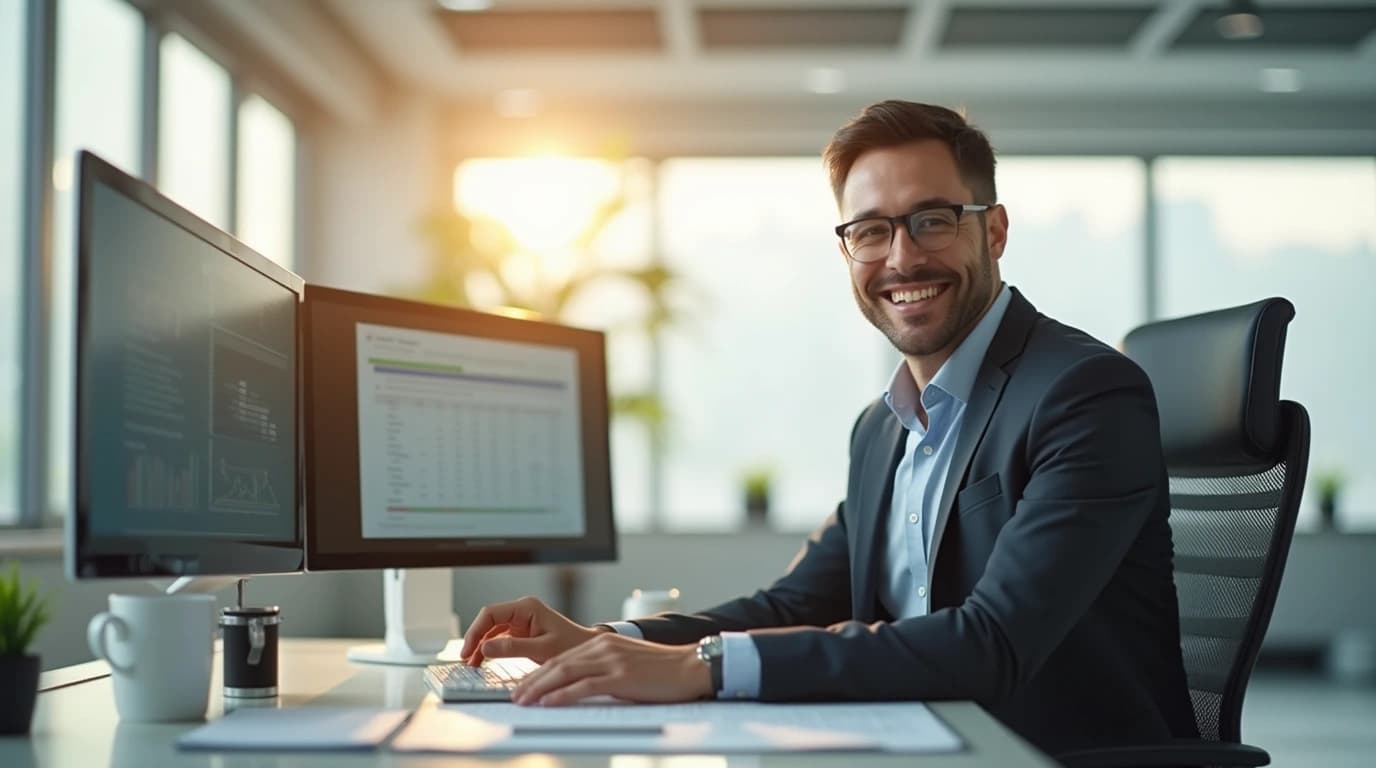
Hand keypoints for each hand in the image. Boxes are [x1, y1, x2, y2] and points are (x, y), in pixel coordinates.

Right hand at [459, 596, 604, 666]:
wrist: (587, 651)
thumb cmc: (572, 646)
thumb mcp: (542, 649)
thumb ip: (513, 648)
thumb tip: (486, 647)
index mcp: (527, 608)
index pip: (491, 613)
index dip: (476, 630)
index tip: (468, 649)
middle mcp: (522, 611)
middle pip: (488, 621)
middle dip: (475, 639)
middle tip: (466, 660)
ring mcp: (521, 621)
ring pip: (491, 630)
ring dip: (480, 645)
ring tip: (472, 664)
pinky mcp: (522, 632)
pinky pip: (499, 638)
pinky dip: (490, 649)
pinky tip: (483, 661)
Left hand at [511, 632, 712, 705]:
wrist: (690, 666)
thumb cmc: (664, 670)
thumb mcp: (628, 663)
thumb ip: (605, 669)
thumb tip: (583, 686)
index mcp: (603, 642)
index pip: (563, 657)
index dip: (540, 673)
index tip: (524, 686)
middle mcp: (603, 647)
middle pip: (558, 663)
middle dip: (532, 681)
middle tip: (515, 695)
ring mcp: (611, 660)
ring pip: (565, 673)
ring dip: (539, 688)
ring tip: (522, 701)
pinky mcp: (620, 676)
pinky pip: (583, 686)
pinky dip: (561, 695)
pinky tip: (548, 702)